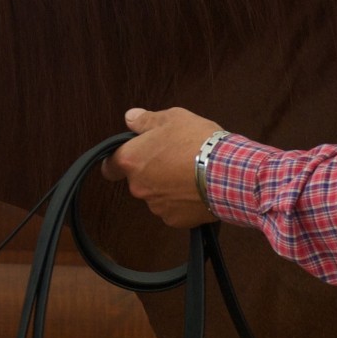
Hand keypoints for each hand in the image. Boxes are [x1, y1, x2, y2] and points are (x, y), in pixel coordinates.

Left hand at [102, 107, 223, 227]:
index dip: (116, 162)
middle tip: (175, 158)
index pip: (110, 166)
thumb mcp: (172, 118)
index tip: (127, 159)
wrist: (226, 173)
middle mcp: (138, 186)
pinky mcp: (173, 219)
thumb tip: (130, 117)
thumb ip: (146, 120)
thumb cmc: (197, 142)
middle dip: (152, 171)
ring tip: (191, 174)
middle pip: (138, 179)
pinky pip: (174, 209)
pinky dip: (182, 202)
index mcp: (132, 160)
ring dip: (168, 186)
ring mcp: (155, 205)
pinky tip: (198, 190)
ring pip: (157, 194)